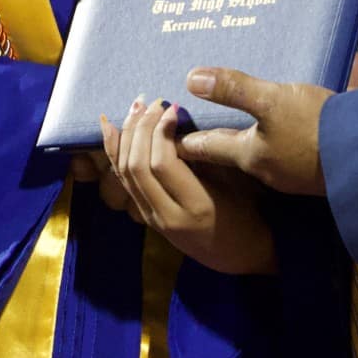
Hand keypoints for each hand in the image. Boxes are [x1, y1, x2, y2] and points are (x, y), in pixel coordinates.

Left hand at [99, 96, 276, 276]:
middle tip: (154, 102)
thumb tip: (177, 121)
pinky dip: (114, 151)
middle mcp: (168, 217)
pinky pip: (122, 181)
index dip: (162, 131)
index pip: (163, 165)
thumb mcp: (234, 184)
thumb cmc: (247, 215)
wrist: (241, 255)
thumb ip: (205, 156)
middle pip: (138, 167)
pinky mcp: (146, 216)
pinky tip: (109, 126)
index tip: (173, 107)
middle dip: (142, 128)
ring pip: (125, 173)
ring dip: (127, 135)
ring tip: (138, 107)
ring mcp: (153, 219)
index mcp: (196, 207)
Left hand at [175, 68, 330, 196]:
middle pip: (229, 156)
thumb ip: (234, 89)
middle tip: (192, 134)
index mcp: (249, 155)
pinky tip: (281, 132)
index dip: (186, 141)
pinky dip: (274, 144)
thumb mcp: (273, 100)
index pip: (206, 149)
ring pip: (258, 156)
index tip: (167, 138)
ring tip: (237, 127)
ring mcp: (292, 175)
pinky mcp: (315, 169)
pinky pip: (284, 155)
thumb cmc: (318, 127)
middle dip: (212, 145)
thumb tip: (192, 78)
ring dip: (245, 143)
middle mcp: (266, 170)